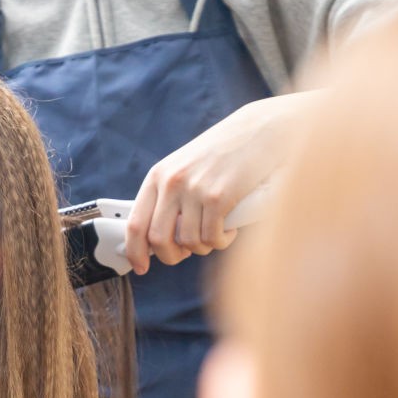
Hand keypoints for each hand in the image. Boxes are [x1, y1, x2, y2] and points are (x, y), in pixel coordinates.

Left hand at [124, 91, 317, 273]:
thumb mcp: (186, 167)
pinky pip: (212, 238)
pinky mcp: (219, 197)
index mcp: (159, 176)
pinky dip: (222, 241)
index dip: (135, 252)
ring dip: (205, 247)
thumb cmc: (225, 153)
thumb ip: (170, 196)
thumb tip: (158, 238)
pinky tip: (230, 228)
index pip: (135, 224)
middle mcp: (172, 182)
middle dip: (173, 256)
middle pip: (158, 240)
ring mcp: (195, 189)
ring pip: (189, 243)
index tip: (142, 267)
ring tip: (217, 231)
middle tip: (188, 252)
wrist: (261, 131)